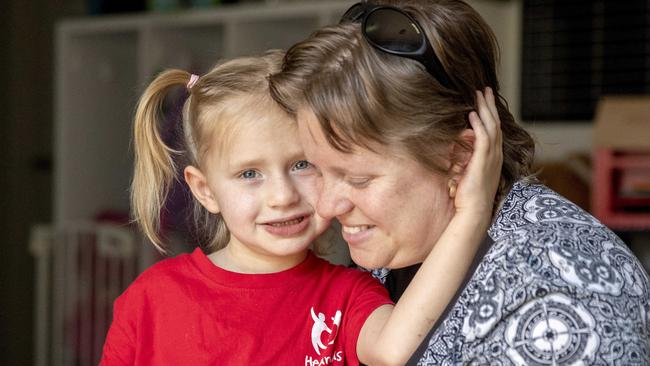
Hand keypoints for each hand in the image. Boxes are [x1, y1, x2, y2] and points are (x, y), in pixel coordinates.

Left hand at [453, 87, 502, 219]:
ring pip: (491, 127)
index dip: (490, 114)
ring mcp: (492, 158)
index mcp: (493, 157)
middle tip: (485, 90)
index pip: (494, 131)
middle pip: (495, 124)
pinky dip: (478, 124)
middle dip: (490, 105)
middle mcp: (496, 155)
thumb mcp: (467, 173)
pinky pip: (483, 138)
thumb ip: (463, 158)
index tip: (485, 101)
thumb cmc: (469, 196)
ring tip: (479, 94)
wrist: (474, 212)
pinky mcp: (483, 161)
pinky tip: (472, 114)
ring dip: (485, 109)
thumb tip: (454, 146)